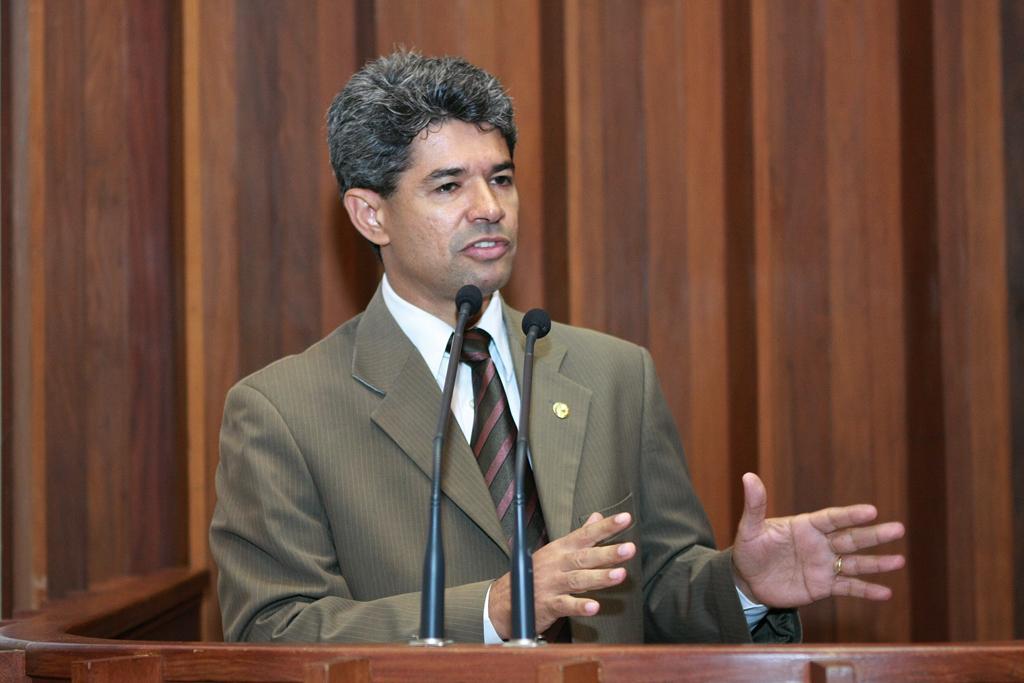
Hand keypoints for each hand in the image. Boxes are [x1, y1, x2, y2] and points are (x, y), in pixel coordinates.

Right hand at [487, 512, 636, 638]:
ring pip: (578, 580)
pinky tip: (594, 607)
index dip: (605, 526)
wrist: (508, 599)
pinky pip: (565, 606)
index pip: (586, 534)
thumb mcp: (557, 550)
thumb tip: (597, 516)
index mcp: (561, 548)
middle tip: (629, 549)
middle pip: (585, 557)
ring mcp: (552, 584)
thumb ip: (580, 535)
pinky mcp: (549, 605)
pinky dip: (579, 607)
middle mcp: (557, 564)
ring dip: (600, 577)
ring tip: (620, 575)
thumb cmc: (539, 572)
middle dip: (608, 553)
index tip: (625, 518)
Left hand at [731, 472, 904, 607]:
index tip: (872, 510)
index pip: (832, 518)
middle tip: (898, 529)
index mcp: (805, 526)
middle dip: (874, 534)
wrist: (748, 581)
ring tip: (900, 560)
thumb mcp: (750, 529)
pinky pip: (848, 588)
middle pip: (851, 538)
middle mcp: (820, 544)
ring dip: (877, 563)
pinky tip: (885, 593)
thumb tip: (748, 476)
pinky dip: (866, 590)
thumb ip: (755, 506)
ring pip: (855, 563)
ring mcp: (824, 565)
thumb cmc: (749, 551)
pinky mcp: (823, 586)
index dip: (851, 515)